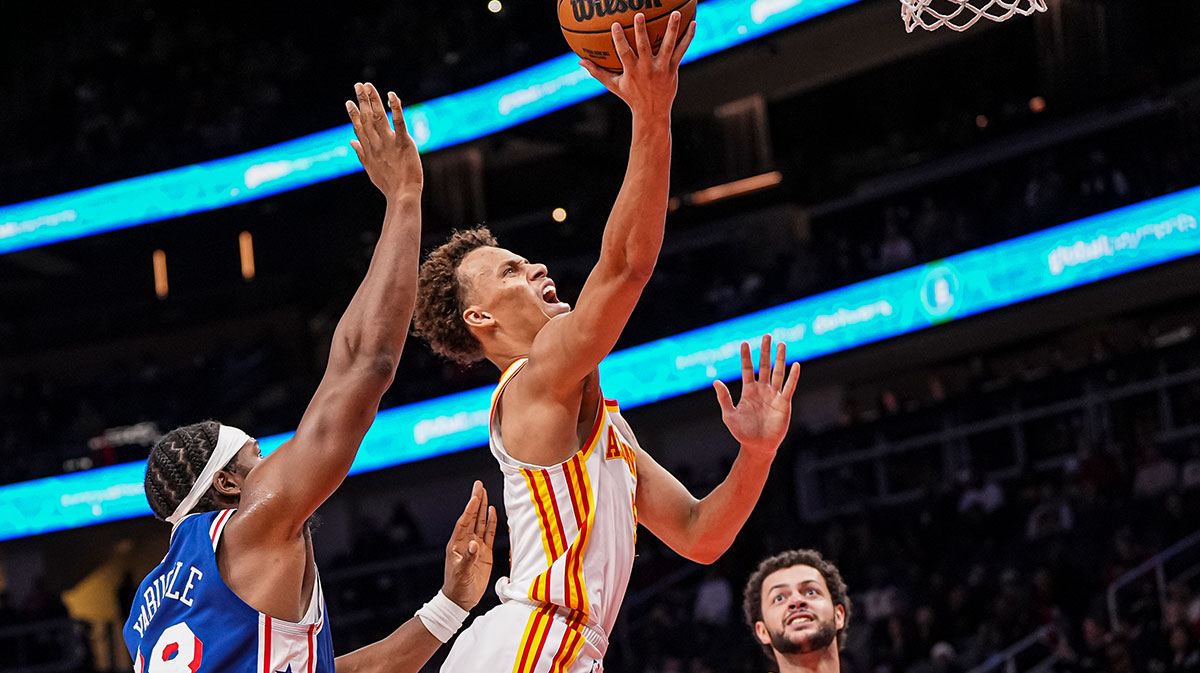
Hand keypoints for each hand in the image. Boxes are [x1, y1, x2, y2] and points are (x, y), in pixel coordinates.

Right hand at [345, 82, 422, 198]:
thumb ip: (361, 153)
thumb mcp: (370, 169)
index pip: (359, 127)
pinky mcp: (403, 142)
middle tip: (358, 85)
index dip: (353, 114)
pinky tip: (392, 95)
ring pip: (379, 116)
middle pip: (367, 118)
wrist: (402, 195)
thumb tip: (351, 142)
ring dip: (373, 99)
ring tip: (368, 86)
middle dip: (362, 100)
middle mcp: (376, 143)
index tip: (349, 101)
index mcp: (369, 149)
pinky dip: (395, 107)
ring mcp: (389, 142)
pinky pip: (399, 122)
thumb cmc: (388, 184)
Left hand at [441, 481, 497, 609]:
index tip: (475, 497)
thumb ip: (469, 558)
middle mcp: (466, 542)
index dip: (470, 510)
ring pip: (480, 523)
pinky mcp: (484, 553)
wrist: (461, 600)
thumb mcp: (461, 574)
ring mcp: (476, 546)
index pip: (464, 522)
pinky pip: (488, 534)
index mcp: (457, 545)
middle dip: (476, 501)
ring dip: (483, 508)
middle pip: (472, 517)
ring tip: (485, 492)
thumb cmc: (457, 588)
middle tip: (479, 485)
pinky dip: (491, 523)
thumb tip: (476, 544)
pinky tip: (492, 512)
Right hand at [580, 11, 695, 118]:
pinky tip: (693, 23)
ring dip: (672, 29)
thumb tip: (580, 61)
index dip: (619, 39)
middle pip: (644, 47)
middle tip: (639, 15)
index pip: (624, 53)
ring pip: (668, 46)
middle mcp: (647, 68)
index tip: (615, 25)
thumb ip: (597, 72)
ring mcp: (662, 68)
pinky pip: (681, 51)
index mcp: (632, 71)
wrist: (652, 113)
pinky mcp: (673, 69)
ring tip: (675, 13)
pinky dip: (688, 37)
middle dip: (641, 31)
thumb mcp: (613, 85)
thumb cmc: (631, 97)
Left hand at [713, 335, 800, 456]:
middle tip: (767, 336)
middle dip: (765, 351)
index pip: (747, 369)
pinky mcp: (784, 403)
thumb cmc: (742, 432)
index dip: (746, 356)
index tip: (744, 343)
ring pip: (778, 373)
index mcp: (749, 391)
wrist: (757, 446)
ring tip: (781, 344)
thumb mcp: (729, 414)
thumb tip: (716, 381)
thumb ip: (724, 398)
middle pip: (764, 366)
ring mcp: (774, 396)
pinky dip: (793, 376)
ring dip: (780, 359)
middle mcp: (762, 390)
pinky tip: (796, 365)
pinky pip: (789, 387)